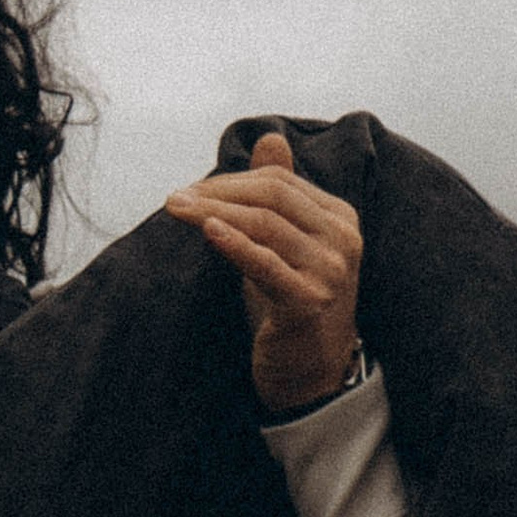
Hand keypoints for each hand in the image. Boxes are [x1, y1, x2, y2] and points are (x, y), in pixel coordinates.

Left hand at [165, 131, 363, 411]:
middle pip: (273, 197)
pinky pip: (266, 265)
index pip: (280, 182)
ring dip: (215, 213)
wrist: (310, 377)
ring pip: (266, 225)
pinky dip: (235, 245)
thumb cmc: (290, 308)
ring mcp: (330, 271)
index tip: (189, 191)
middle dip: (218, 193)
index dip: (230, 182)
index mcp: (338, 218)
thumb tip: (269, 139)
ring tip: (177, 211)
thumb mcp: (283, 245)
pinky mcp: (309, 302)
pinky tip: (208, 232)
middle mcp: (342, 239)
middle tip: (174, 199)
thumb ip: (278, 194)